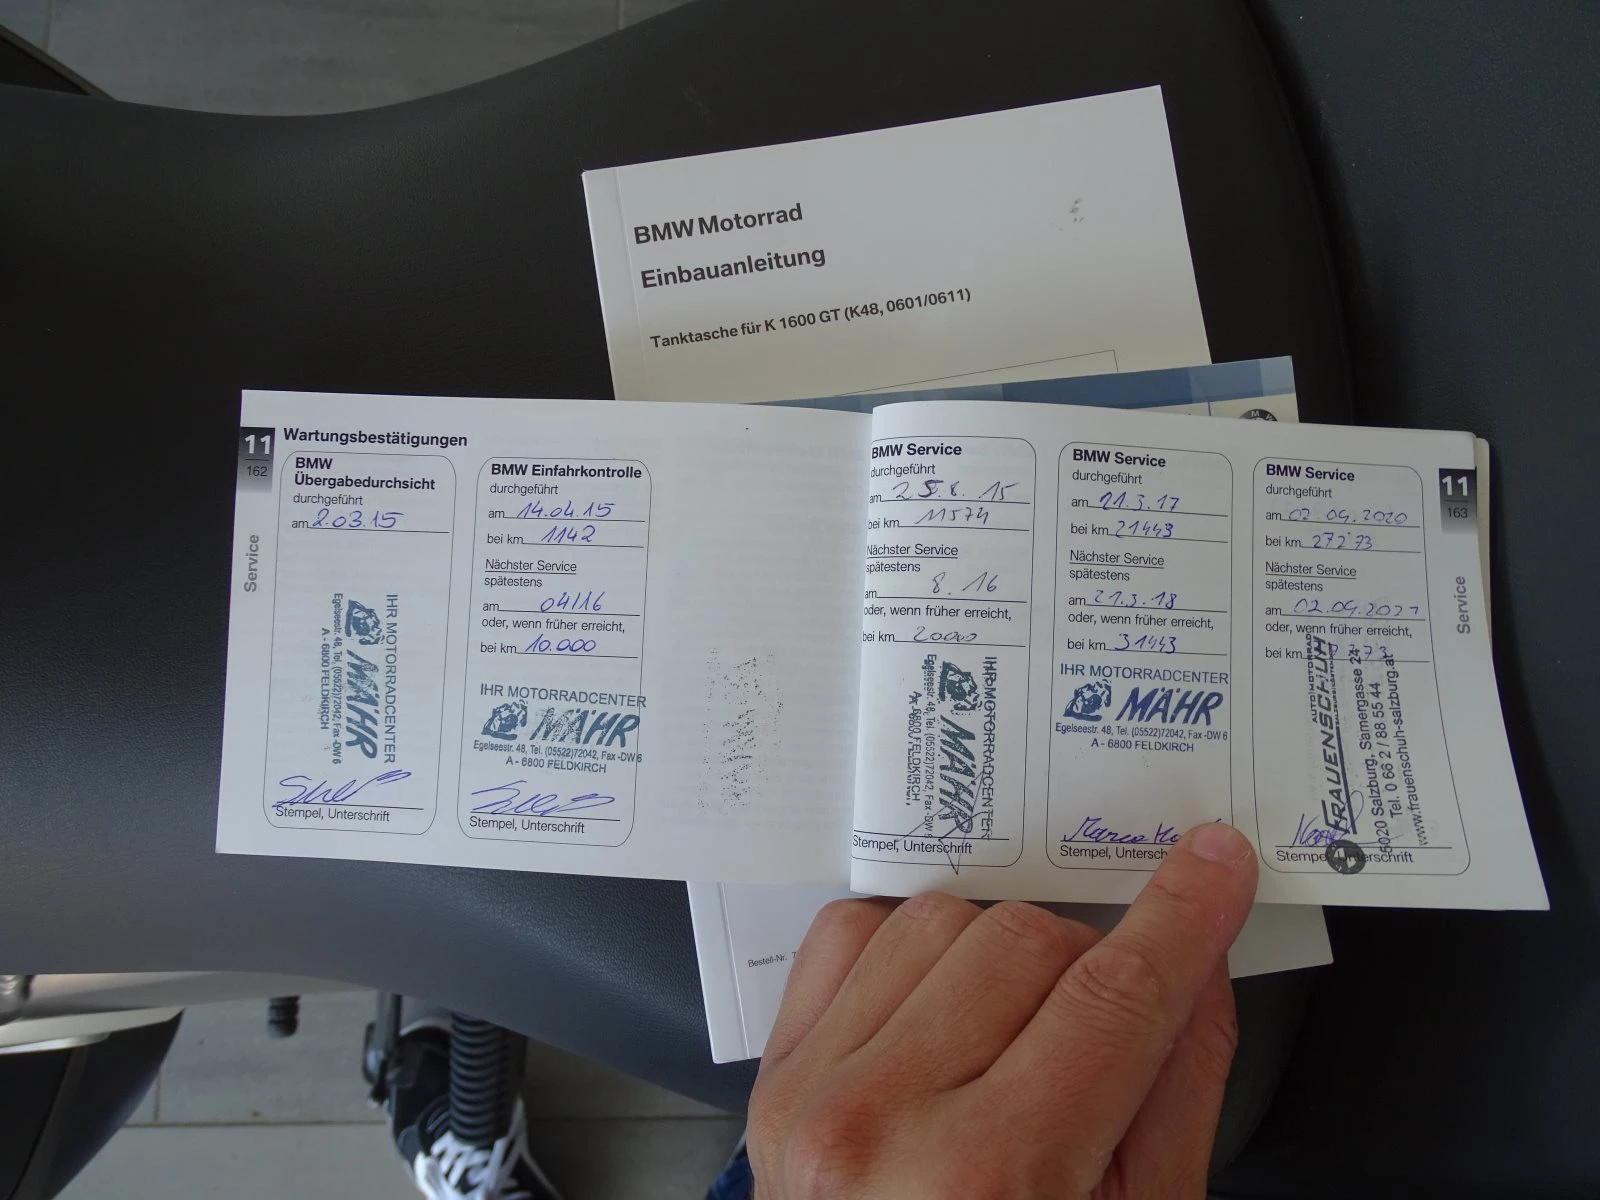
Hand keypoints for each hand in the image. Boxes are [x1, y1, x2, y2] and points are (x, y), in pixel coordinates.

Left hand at [748, 823, 1258, 1199]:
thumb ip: (1177, 1086)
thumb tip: (1196, 962)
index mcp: (991, 1179)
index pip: (1111, 999)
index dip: (1177, 921)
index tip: (1212, 866)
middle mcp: (885, 1126)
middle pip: (1026, 944)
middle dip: (1087, 965)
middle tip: (1096, 1031)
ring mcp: (816, 1093)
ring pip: (941, 920)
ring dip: (998, 956)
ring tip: (1009, 1041)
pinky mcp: (778, 1071)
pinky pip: (852, 931)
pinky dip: (910, 945)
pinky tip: (938, 1005)